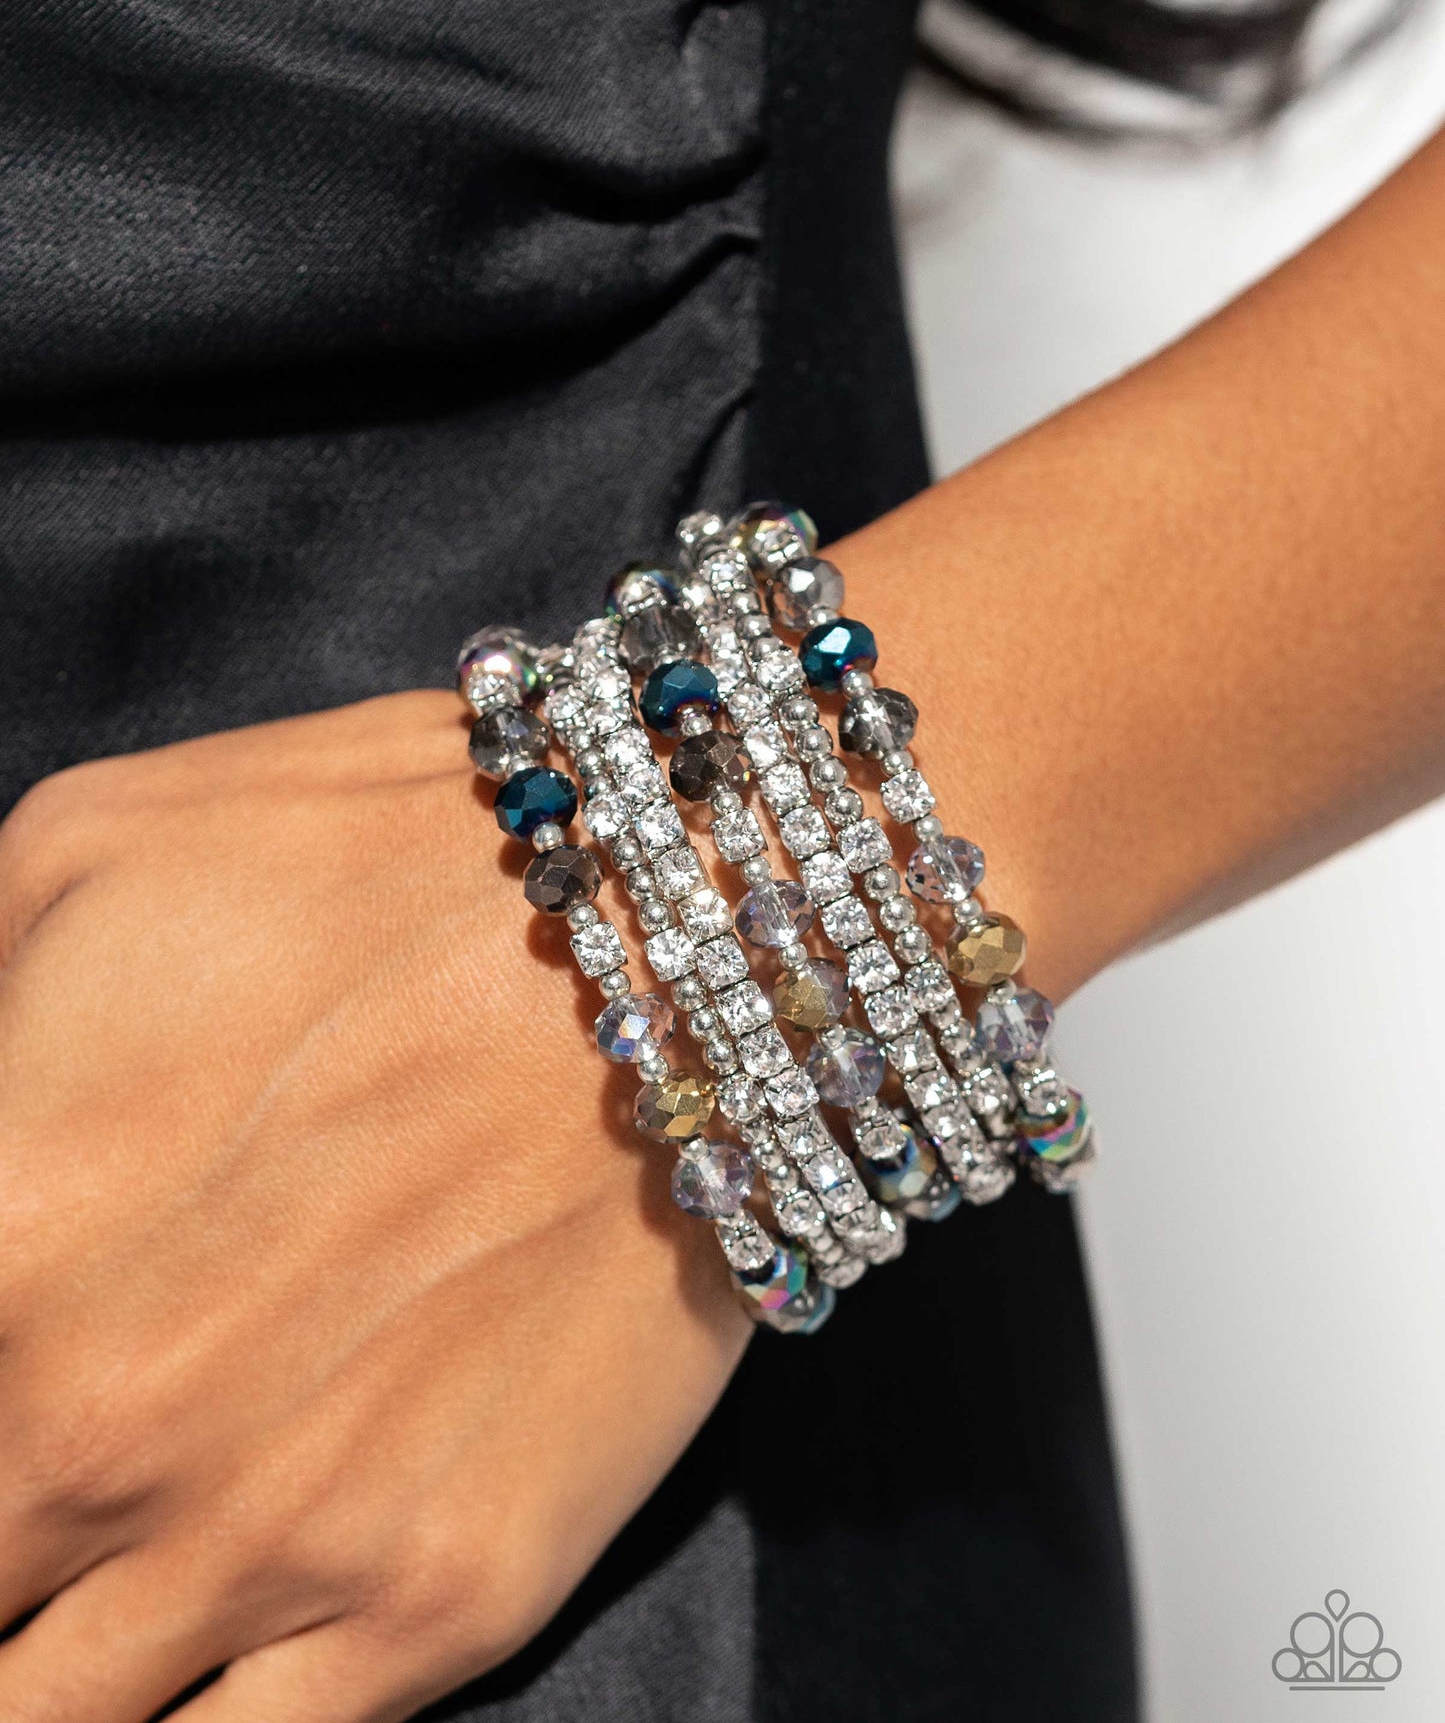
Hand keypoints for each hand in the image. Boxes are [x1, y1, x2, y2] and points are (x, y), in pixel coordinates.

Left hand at [0, 692, 748, 1722]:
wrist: (697, 933)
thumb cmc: (389, 860)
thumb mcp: (81, 856)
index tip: (11, 1385)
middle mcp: (103, 1436)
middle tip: (50, 1482)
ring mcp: (281, 1546)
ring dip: (50, 1662)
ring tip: (91, 1572)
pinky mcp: (445, 1595)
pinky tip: (187, 1659)